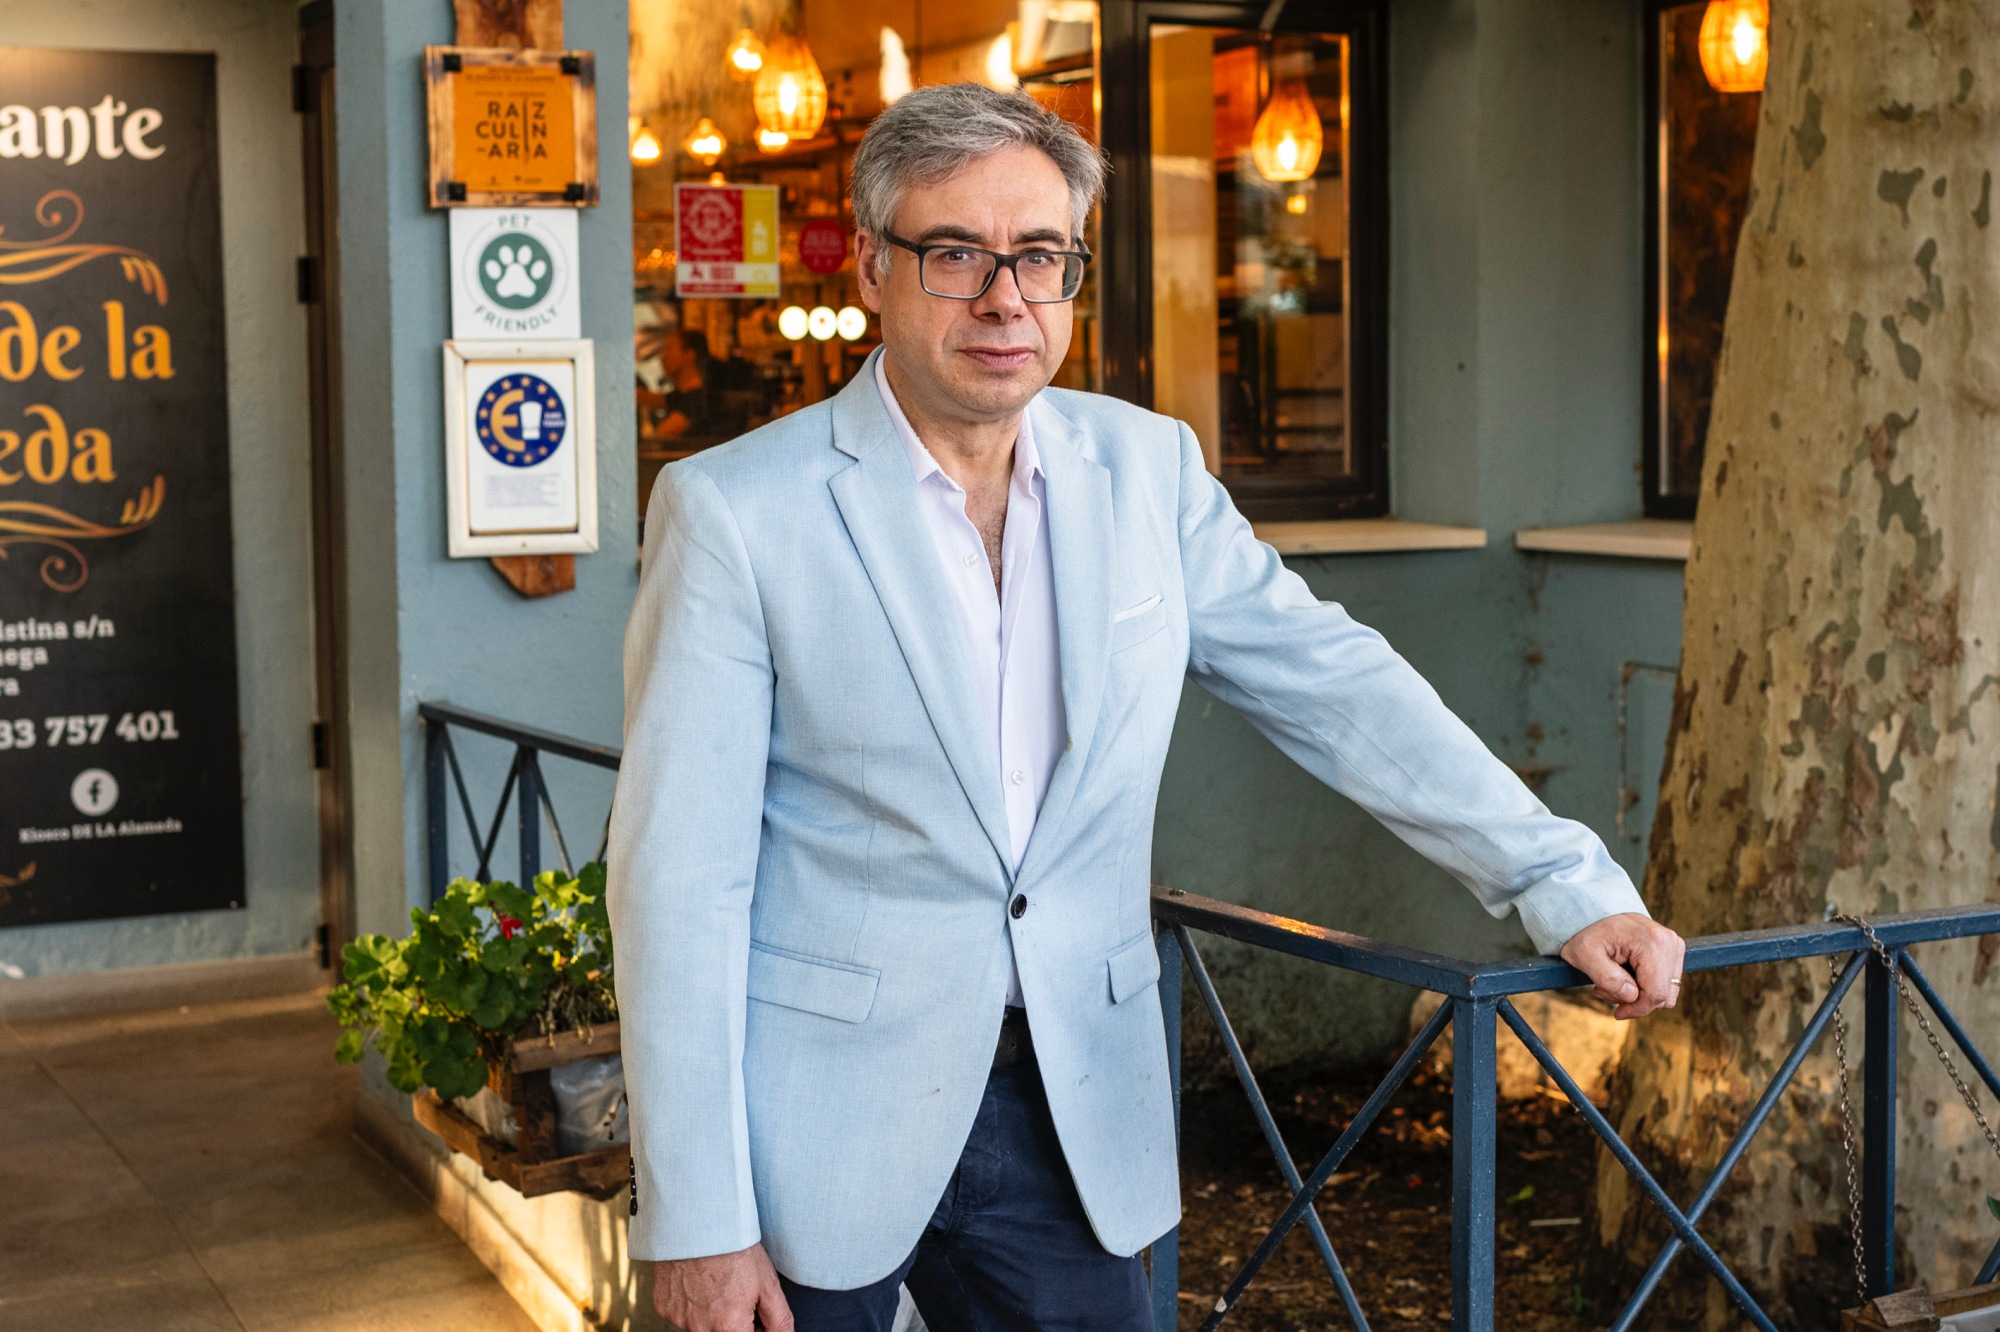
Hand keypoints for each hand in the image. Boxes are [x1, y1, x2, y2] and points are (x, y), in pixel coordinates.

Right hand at [653, 1243, 791, 1331]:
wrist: (697, 1220)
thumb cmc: (734, 1247)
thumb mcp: (767, 1283)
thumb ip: (779, 1319)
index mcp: (729, 1325)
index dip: (755, 1329)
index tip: (757, 1317)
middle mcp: (700, 1327)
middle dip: (733, 1323)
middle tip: (738, 1295)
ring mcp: (678, 1318)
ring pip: (701, 1326)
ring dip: (712, 1315)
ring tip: (719, 1284)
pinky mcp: (664, 1306)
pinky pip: (681, 1314)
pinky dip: (692, 1304)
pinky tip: (700, 1282)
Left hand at [1560, 912, 1685, 1018]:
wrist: (1595, 912)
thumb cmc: (1587, 933)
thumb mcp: (1584, 954)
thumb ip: (1606, 977)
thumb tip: (1631, 995)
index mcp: (1652, 942)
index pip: (1656, 994)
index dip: (1637, 1009)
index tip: (1616, 1012)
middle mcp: (1670, 942)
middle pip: (1663, 996)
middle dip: (1635, 1002)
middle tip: (1606, 991)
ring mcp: (1674, 945)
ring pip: (1666, 992)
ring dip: (1640, 995)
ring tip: (1613, 982)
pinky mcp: (1673, 950)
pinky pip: (1666, 983)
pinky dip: (1646, 987)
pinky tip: (1625, 977)